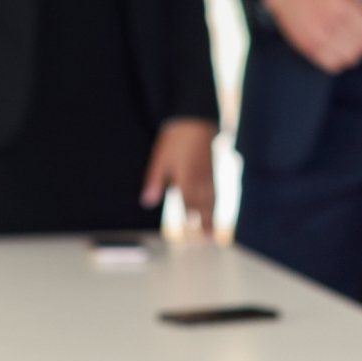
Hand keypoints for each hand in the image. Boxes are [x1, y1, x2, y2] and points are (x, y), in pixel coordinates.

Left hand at [140, 117, 218, 234]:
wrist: (194, 120)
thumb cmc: (175, 139)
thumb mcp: (160, 159)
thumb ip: (154, 181)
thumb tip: (146, 202)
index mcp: (186, 179)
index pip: (188, 203)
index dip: (190, 217)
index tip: (190, 230)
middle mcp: (199, 180)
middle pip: (203, 206)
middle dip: (205, 223)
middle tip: (207, 240)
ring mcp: (208, 176)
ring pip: (211, 200)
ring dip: (212, 217)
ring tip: (212, 233)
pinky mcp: (211, 170)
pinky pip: (214, 192)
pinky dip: (214, 204)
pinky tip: (213, 208)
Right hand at [259, 0, 361, 73]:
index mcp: (341, 3)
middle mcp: (330, 20)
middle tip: (361, 34)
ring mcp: (318, 36)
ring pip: (350, 57)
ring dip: (353, 51)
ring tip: (346, 39)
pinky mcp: (308, 47)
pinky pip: (333, 64)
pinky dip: (339, 59)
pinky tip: (335, 47)